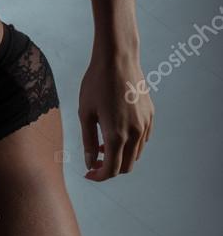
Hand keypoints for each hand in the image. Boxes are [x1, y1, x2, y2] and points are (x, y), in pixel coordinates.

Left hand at [78, 37, 153, 180]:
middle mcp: (135, 133)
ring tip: (103, 143)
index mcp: (117, 135)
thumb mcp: (85, 112)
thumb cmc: (96, 83)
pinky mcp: (150, 115)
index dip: (99, 176)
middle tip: (94, 161)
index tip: (88, 174)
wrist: (118, 58)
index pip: (111, 169)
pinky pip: (143, 139)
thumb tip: (90, 162)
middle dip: (110, 168)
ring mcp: (145, 124)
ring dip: (120, 156)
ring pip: (136, 153)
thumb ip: (88, 140)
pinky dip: (130, 144)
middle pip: (126, 166)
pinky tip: (117, 132)